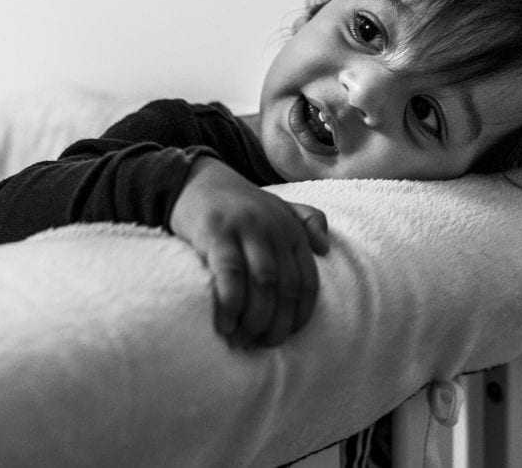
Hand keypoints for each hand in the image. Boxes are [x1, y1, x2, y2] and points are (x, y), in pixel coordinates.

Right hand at [169, 157, 329, 346]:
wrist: (196, 179)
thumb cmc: (239, 204)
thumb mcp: (278, 207)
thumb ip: (306, 221)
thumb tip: (325, 247)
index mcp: (292, 230)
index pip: (308, 283)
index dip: (300, 316)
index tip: (286, 336)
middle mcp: (274, 230)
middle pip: (286, 289)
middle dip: (276, 324)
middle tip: (261, 344)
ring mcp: (247, 230)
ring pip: (263, 285)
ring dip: (255, 320)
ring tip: (241, 340)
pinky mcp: (217, 233)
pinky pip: (231, 275)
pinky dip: (231, 305)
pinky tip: (224, 324)